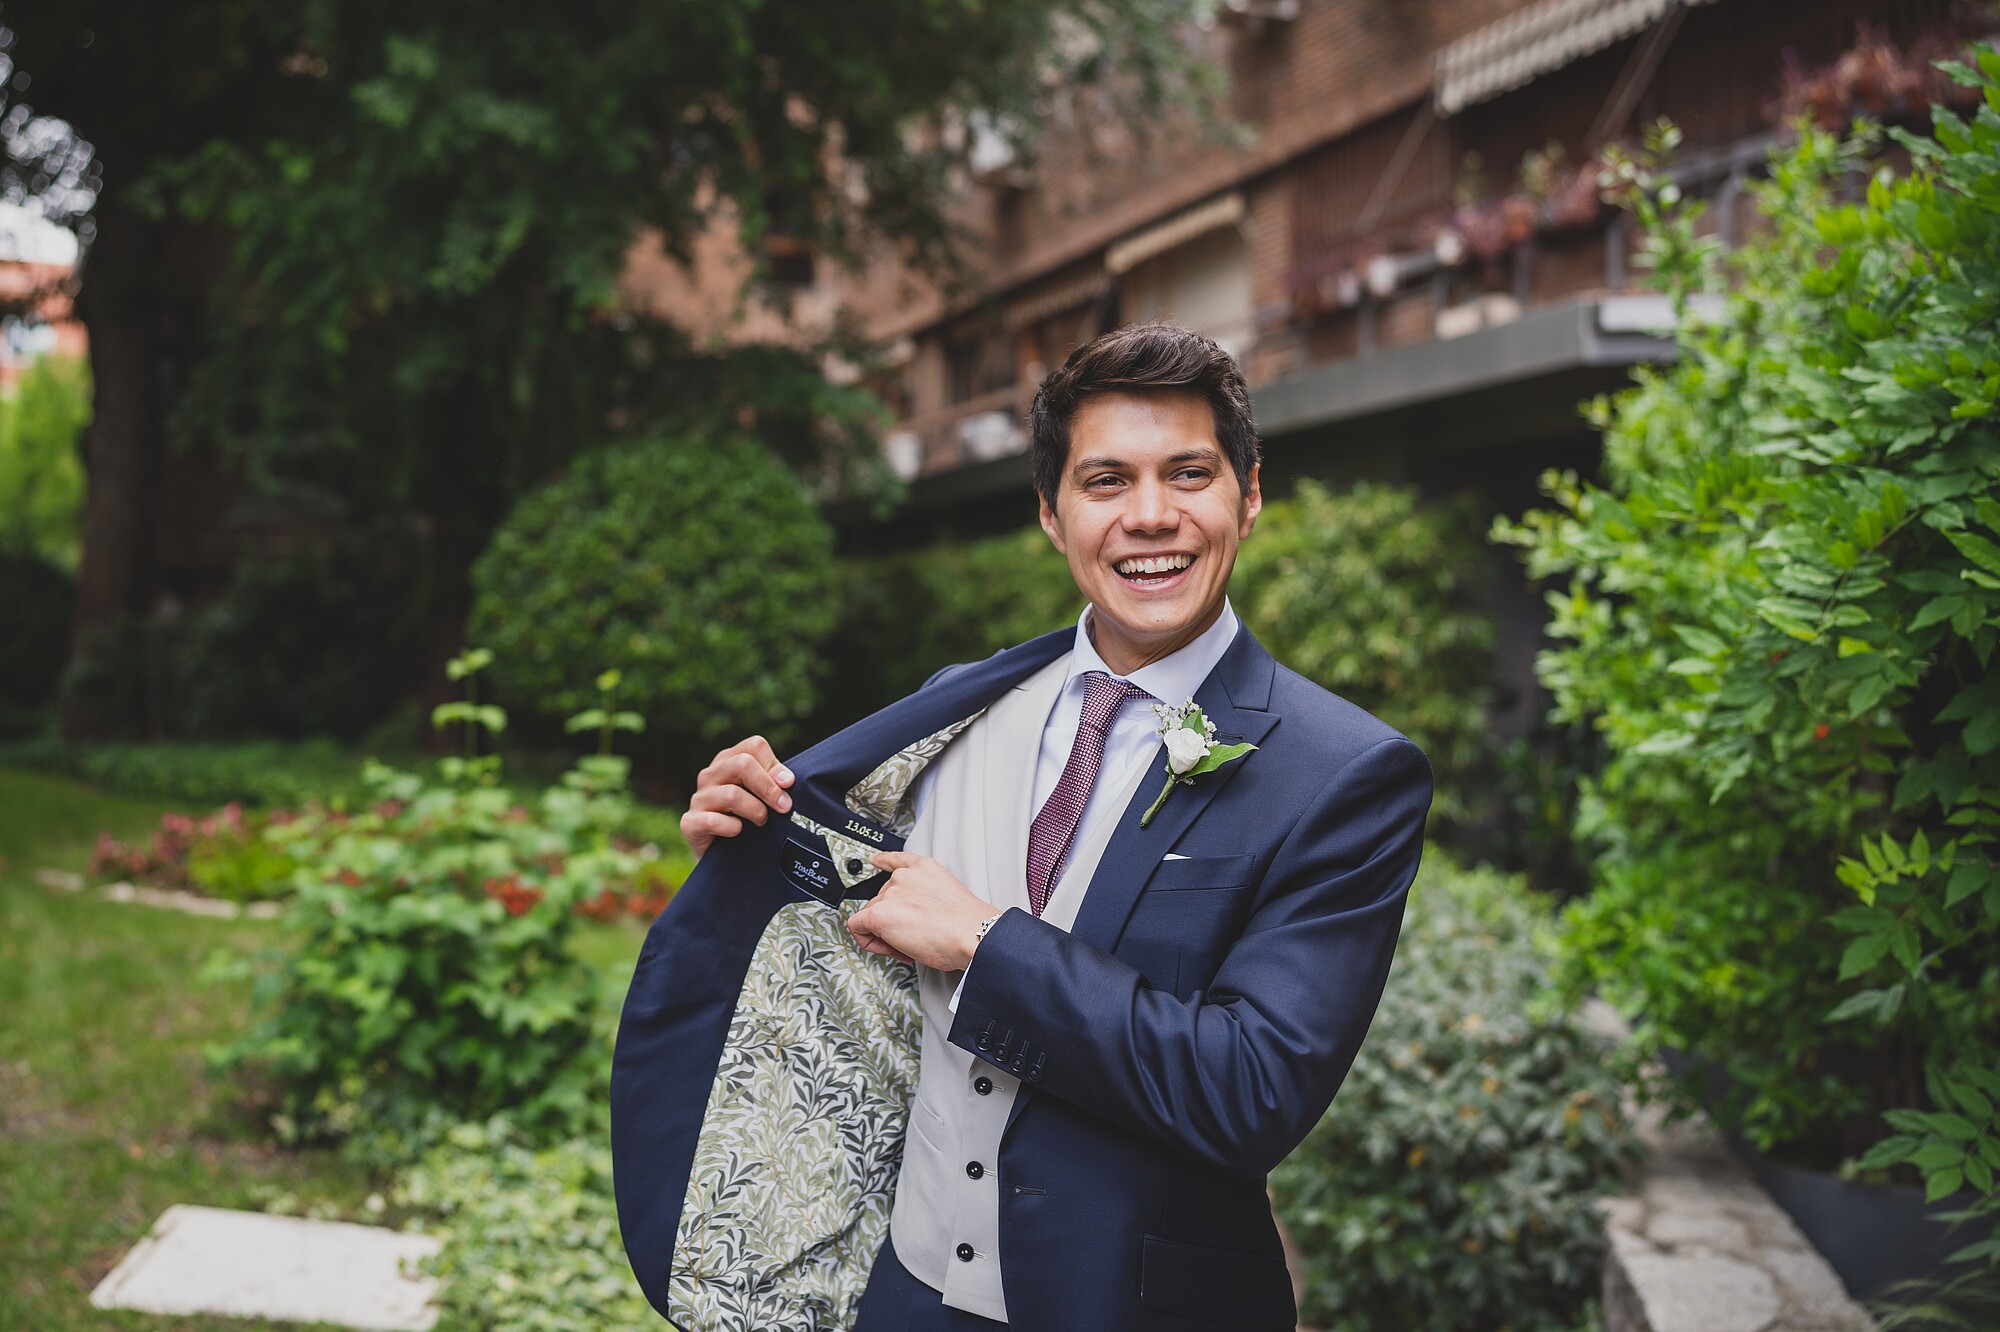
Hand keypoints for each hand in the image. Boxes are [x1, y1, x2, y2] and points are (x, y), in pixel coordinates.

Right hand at [681, 735, 793, 860]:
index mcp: (728, 761)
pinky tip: (739, 832)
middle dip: (768, 787)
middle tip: (784, 807)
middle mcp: (710, 775)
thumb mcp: (762, 798)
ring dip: (755, 810)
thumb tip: (787, 780)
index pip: (754, 746)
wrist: (723, 857)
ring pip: (732, 794)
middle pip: (742, 763)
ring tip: (762, 822)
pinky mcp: (689, 822)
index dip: (774, 765)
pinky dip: (732, 828)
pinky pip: (713, 821)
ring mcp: (698, 798)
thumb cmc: (747, 821)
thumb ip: (772, 783)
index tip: (789, 785)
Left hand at [846, 851, 996, 972]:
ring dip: (883, 932)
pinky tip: (884, 946)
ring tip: (907, 946)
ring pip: (871, 914)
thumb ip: (926, 895)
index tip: (876, 861)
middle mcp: (904, 876)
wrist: (971, 934)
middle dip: (892, 919)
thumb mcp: (947, 894)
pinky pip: (857, 926)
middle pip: (882, 898)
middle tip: (910, 937)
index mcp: (924, 868)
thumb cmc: (967, 925)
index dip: (882, 862)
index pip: (896, 860)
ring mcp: (891, 893)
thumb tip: (915, 916)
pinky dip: (867, 940)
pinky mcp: (880, 913)